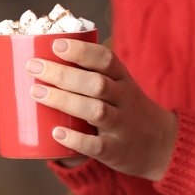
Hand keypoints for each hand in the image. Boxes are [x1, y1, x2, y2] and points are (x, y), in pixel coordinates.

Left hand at [25, 39, 177, 180]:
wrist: (161, 144)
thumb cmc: (126, 108)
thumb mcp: (120, 86)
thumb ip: (92, 74)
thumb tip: (47, 60)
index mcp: (123, 79)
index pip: (106, 59)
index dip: (82, 51)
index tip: (56, 44)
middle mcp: (125, 99)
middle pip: (97, 83)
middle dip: (63, 74)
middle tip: (33, 67)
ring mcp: (122, 125)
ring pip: (96, 110)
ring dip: (64, 100)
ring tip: (36, 93)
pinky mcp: (116, 150)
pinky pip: (97, 145)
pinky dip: (75, 139)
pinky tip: (56, 132)